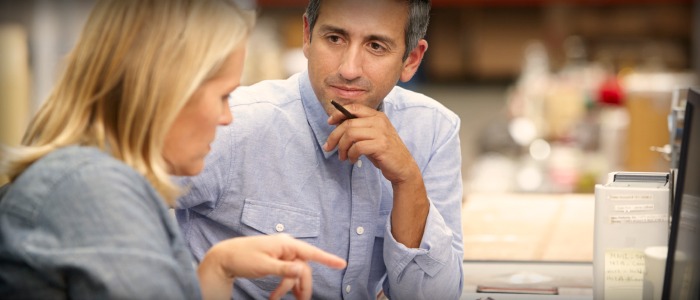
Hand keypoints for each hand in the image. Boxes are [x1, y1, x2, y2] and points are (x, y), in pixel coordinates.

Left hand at [197, 234, 345, 299]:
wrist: (223, 257)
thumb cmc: (242, 258)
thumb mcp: (264, 266)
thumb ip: (284, 269)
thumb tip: (302, 270)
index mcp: (285, 243)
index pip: (311, 252)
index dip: (328, 259)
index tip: (342, 264)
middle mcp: (286, 246)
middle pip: (303, 267)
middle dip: (302, 286)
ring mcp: (281, 252)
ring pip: (295, 272)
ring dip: (290, 287)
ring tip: (277, 299)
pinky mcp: (276, 259)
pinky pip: (287, 272)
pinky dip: (284, 284)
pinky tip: (277, 295)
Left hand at [325, 102, 428, 247]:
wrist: (403, 167)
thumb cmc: (384, 152)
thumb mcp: (372, 135)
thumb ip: (359, 128)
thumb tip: (336, 125)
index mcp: (377, 116)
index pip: (354, 107)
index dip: (338, 113)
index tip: (329, 123)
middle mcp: (379, 121)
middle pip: (348, 123)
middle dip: (334, 136)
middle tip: (329, 147)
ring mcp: (381, 133)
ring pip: (350, 134)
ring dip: (342, 147)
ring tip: (342, 156)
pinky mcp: (381, 146)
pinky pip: (357, 147)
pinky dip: (350, 154)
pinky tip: (352, 160)